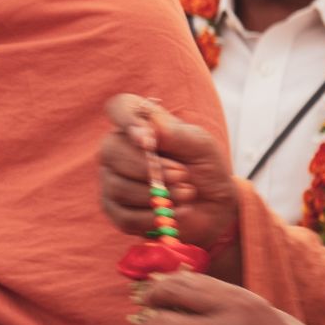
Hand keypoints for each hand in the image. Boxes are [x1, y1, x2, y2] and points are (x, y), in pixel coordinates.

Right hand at [99, 94, 239, 256]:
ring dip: (157, 194)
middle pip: (111, 151)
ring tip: (187, 194)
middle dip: (150, 169)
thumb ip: (177, 134)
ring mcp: (112, 179)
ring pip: (118, 187)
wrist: (212, 206)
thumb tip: (150, 128)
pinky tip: (174, 212)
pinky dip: (153, 216)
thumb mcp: (201, 146)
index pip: (119, 108)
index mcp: (138, 124)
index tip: (148, 140)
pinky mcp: (115, 210)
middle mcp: (117, 148)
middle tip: (183, 176)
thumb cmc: (204, 168)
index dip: (127, 120)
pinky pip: (124, 216)